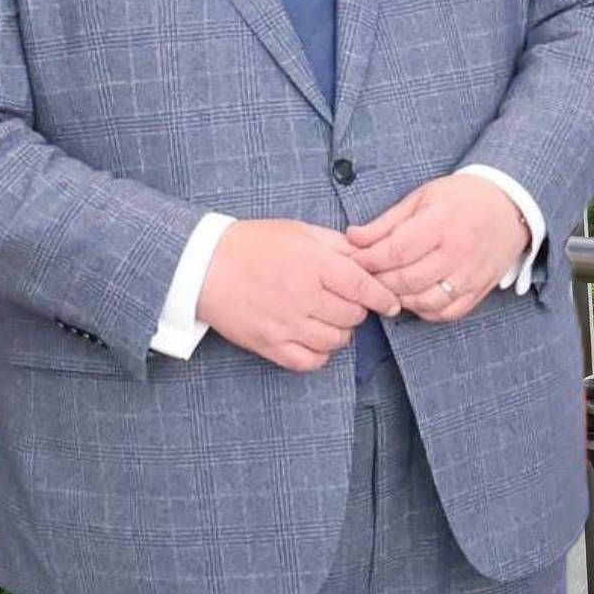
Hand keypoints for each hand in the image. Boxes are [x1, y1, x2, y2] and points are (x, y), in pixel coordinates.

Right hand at [197, 218, 404, 371]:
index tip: (391, 302)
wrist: (203, 266)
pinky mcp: (268, 344)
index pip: (365, 288)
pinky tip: (313, 339)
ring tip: (328, 318)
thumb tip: (369, 256)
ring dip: (339, 332)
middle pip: (353, 316)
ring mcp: (285, 324)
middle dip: (357, 310)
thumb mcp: (300, 232)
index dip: (384, 297)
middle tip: (347, 302)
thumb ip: (338, 245)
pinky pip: (309, 361)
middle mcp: (304, 297)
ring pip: (335, 341)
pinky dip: (318, 354)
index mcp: (315, 266)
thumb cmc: (253, 244)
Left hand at [345, 173, 529, 323]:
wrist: (510, 203)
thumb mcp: (421, 198)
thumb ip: (386, 222)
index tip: (355, 261)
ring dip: (402, 300)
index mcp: (440, 223)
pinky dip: (428, 312)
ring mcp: (472, 273)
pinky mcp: (482, 287)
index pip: (395, 251)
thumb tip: (352, 238)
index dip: (369, 261)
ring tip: (390, 289)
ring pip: (427, 301)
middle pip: (407, 280)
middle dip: (380, 283)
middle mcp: (458, 251)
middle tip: (367, 278)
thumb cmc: (462, 197)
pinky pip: (450, 312)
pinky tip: (416, 300)